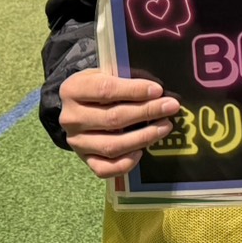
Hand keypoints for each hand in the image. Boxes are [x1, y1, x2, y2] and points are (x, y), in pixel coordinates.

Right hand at [58, 68, 180, 178]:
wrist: (76, 106)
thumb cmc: (96, 86)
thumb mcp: (104, 73)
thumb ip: (124, 79)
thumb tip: (157, 90)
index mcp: (73, 90)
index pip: (106, 90)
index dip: (134, 91)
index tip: (158, 90)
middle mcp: (71, 118)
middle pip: (113, 118)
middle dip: (146, 112)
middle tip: (170, 107)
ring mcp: (76, 142)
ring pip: (112, 146)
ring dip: (143, 137)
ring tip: (164, 127)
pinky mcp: (84, 160)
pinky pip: (105, 169)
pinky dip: (125, 163)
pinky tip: (141, 151)